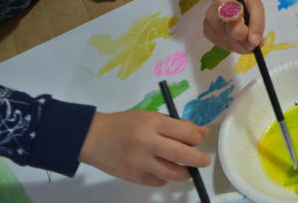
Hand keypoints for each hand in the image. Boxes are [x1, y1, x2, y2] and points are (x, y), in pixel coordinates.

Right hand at [78, 110, 210, 186]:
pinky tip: (163, 170)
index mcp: (152, 123)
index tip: (198, 140)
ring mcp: (139, 163)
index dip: (196, 138)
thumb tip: (202, 133)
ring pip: (173, 174)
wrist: (93, 138)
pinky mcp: (133, 177)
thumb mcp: (152, 117)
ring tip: (186, 168)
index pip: (185, 133)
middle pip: (182, 155)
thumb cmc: (125, 124)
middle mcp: (147, 143)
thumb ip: (177, 125)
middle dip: (199, 160)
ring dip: (185, 173)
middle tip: (204, 161)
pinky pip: (158, 182)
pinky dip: (165, 178)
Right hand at [202, 0, 264, 53]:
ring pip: (229, 45)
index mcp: (222, 4)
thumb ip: (257, 23)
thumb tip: (254, 43)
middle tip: (256, 37)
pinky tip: (238, 36)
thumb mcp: (256, 5)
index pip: (232, 25)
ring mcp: (208, 26)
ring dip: (242, 45)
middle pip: (231, 38)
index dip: (245, 31)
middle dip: (247, 41)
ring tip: (248, 34)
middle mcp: (211, 15)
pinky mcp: (207, 33)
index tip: (255, 32)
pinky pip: (225, 46)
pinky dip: (236, 45)